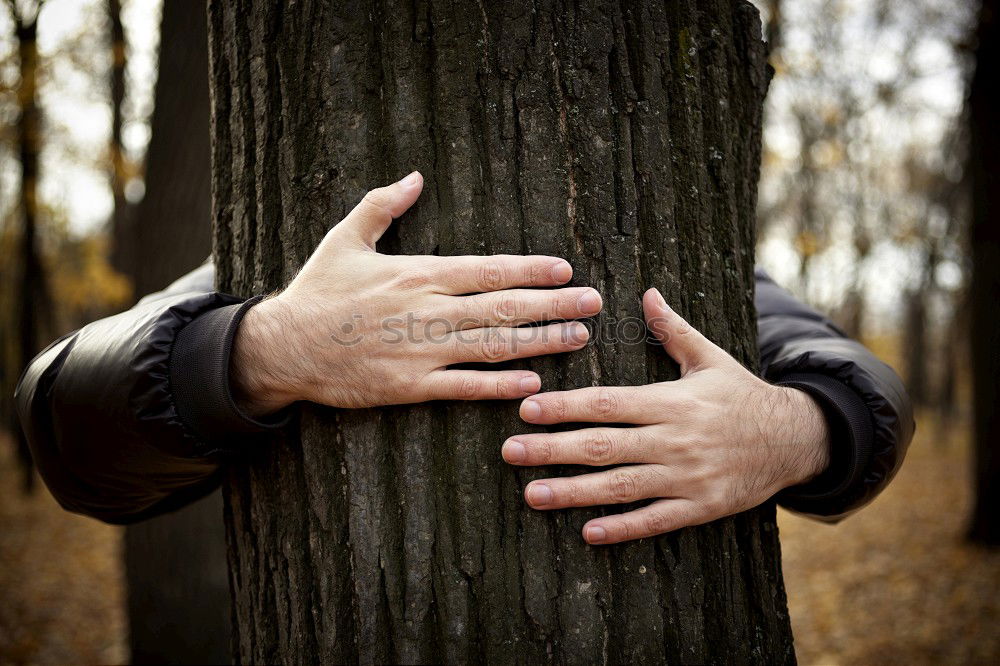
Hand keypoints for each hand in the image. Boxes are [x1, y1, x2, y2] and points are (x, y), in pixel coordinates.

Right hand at [231, 171, 601, 414]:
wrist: (284, 346)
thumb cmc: (318, 291)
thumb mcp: (345, 237)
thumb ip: (382, 205)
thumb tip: (415, 177)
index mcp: (418, 274)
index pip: (488, 269)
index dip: (530, 270)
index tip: (565, 270)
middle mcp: (428, 311)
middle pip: (503, 306)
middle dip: (553, 305)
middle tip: (593, 303)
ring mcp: (421, 350)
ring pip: (493, 345)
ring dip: (540, 342)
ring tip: (578, 338)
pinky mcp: (409, 386)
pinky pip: (463, 386)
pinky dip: (499, 385)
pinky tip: (533, 382)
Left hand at [502, 288, 830, 544]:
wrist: (796, 438)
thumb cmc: (743, 394)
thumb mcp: (710, 357)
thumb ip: (673, 329)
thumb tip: (647, 292)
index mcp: (671, 400)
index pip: (607, 403)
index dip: (564, 407)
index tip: (527, 409)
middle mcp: (675, 439)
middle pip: (603, 445)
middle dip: (552, 449)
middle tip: (510, 451)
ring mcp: (687, 477)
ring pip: (621, 486)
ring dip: (573, 492)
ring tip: (532, 495)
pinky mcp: (701, 506)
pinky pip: (656, 520)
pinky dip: (623, 527)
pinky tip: (589, 531)